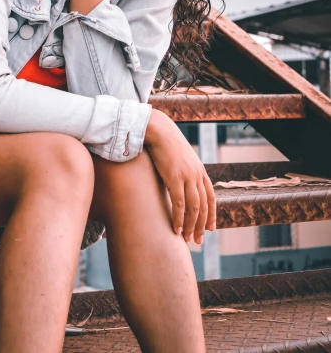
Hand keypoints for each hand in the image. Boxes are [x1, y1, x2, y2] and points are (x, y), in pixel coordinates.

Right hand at [144, 110, 215, 244]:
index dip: (211, 214)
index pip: (211, 197)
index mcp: (200, 170)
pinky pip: (179, 204)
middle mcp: (197, 175)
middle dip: (201, 225)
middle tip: (198, 240)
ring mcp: (187, 176)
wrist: (158, 129)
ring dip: (191, 226)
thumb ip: (183, 170)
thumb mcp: (180, 158)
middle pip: (204, 206)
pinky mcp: (175, 178)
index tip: (210, 228)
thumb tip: (179, 182)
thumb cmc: (165, 143)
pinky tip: (176, 229)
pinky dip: (179, 219)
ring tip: (187, 239)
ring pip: (194, 208)